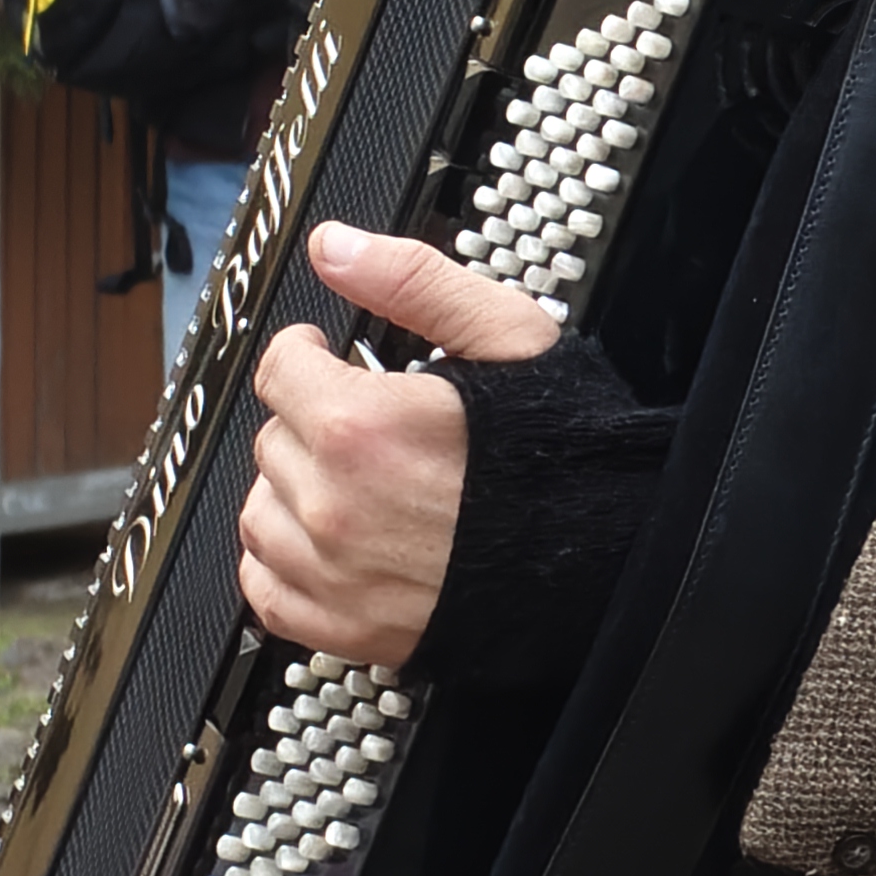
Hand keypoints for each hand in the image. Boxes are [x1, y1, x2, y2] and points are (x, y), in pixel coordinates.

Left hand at [239, 220, 560, 664]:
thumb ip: (414, 281)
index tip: (325, 356)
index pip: (279, 369)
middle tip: (364, 422)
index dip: (307, 353)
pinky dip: (282, 563)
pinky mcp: (350, 628)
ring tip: (348, 481)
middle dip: (311, 421)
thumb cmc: (571, 459)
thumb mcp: (509, 339)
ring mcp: (337, 574)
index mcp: (362, 425)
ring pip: (260, 513)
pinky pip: (267, 590)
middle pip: (273, 439)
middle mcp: (335, 504)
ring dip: (293, 490)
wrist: (615, 562)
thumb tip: (336, 247)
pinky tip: (324, 542)